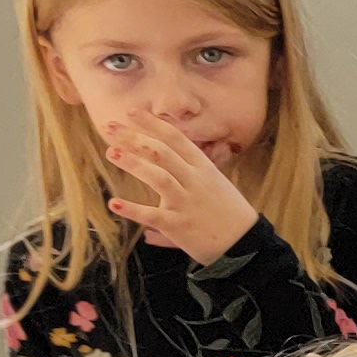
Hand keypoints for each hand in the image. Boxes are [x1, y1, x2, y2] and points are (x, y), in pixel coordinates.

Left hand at [98, 115, 257, 265]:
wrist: (246, 244)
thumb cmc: (230, 214)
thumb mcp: (216, 185)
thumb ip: (192, 174)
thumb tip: (170, 165)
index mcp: (204, 168)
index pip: (176, 138)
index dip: (153, 123)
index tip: (133, 111)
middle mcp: (195, 181)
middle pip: (162, 152)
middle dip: (134, 137)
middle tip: (110, 126)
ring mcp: (186, 203)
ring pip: (158, 177)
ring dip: (133, 163)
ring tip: (111, 153)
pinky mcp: (178, 225)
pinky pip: (151, 215)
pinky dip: (132, 209)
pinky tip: (114, 204)